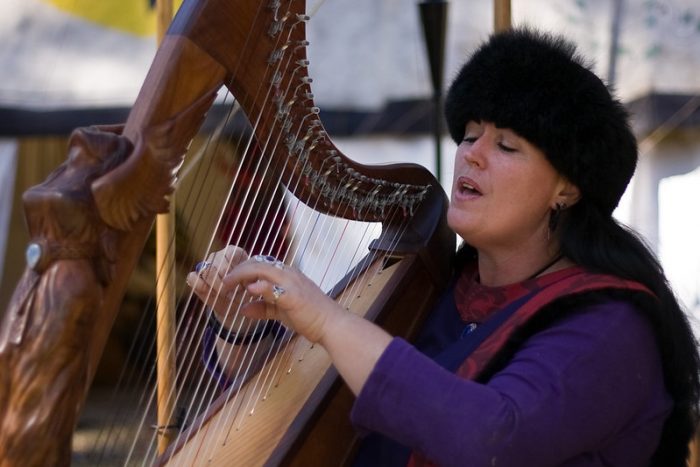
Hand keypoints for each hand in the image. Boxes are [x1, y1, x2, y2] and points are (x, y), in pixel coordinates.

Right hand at [186, 245, 251, 328]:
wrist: (235, 305)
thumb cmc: (245, 292)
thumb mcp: (253, 286)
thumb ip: (252, 281)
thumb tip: (248, 282)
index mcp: (235, 253)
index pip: (232, 254)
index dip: (235, 271)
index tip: (241, 285)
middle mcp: (220, 255)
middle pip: (218, 264)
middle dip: (224, 282)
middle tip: (230, 293)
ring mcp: (206, 264)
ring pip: (206, 270)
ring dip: (214, 286)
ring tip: (222, 294)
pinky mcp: (195, 276)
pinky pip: (192, 277)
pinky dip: (200, 287)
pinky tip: (210, 294)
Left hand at [222, 255, 341, 343]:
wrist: (331, 324)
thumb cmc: (310, 316)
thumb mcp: (281, 311)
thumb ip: (263, 308)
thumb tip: (243, 308)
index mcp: (287, 274)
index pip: (260, 263)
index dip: (242, 269)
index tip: (230, 279)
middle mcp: (288, 274)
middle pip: (257, 263)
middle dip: (237, 270)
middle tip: (224, 282)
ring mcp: (292, 283)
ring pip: (262, 270)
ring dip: (242, 275)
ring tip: (228, 285)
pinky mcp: (294, 297)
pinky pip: (274, 288)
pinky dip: (260, 288)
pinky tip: (250, 291)